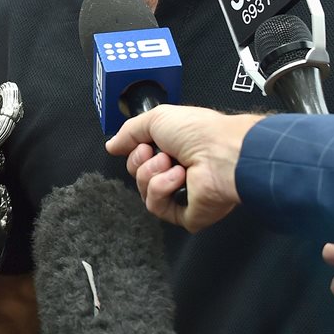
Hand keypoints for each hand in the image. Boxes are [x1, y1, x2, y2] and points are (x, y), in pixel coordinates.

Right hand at [105, 104, 261, 231]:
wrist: (221, 152)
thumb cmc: (198, 131)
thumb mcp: (156, 119)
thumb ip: (129, 132)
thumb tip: (112, 145)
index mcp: (174, 150)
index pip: (139, 159)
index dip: (136, 152)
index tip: (145, 143)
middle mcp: (178, 172)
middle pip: (138, 176)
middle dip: (142, 162)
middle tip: (161, 153)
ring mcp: (182, 195)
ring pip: (144, 192)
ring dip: (153, 174)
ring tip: (173, 163)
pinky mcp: (186, 215)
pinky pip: (157, 207)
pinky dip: (162, 189)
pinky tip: (178, 178)